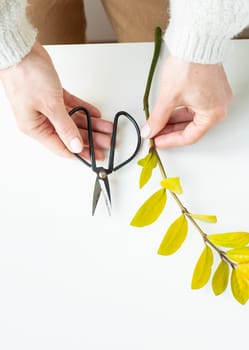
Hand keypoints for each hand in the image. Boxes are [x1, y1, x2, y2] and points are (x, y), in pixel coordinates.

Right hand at [0, 41, 112, 158]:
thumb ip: (65, 127)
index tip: (94, 156)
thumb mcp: (50, 106)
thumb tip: (76, 146)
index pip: (61, 147)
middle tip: (106, 142)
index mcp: (35, 128)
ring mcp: (46, 107)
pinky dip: (83, 110)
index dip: (79, 153)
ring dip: (90, 124)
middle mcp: (40, 120)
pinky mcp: (52, 95)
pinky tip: (95, 115)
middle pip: (70, 134)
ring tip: (106, 129)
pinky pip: (71, 107)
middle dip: (90, 139)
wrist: (20, 49)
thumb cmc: (26, 75)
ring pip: (73, 120)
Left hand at [141, 54, 232, 146]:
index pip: (189, 137)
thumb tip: (150, 131)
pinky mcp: (211, 88)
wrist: (196, 39)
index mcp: (213, 113)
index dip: (170, 141)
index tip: (157, 141)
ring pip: (192, 116)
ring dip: (174, 120)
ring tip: (158, 123)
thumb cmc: (189, 64)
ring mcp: (216, 97)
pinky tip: (168, 111)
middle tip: (156, 133)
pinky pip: (195, 106)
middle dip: (171, 131)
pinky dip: (181, 110)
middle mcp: (218, 106)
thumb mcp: (168, 97)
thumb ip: (157, 118)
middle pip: (192, 128)